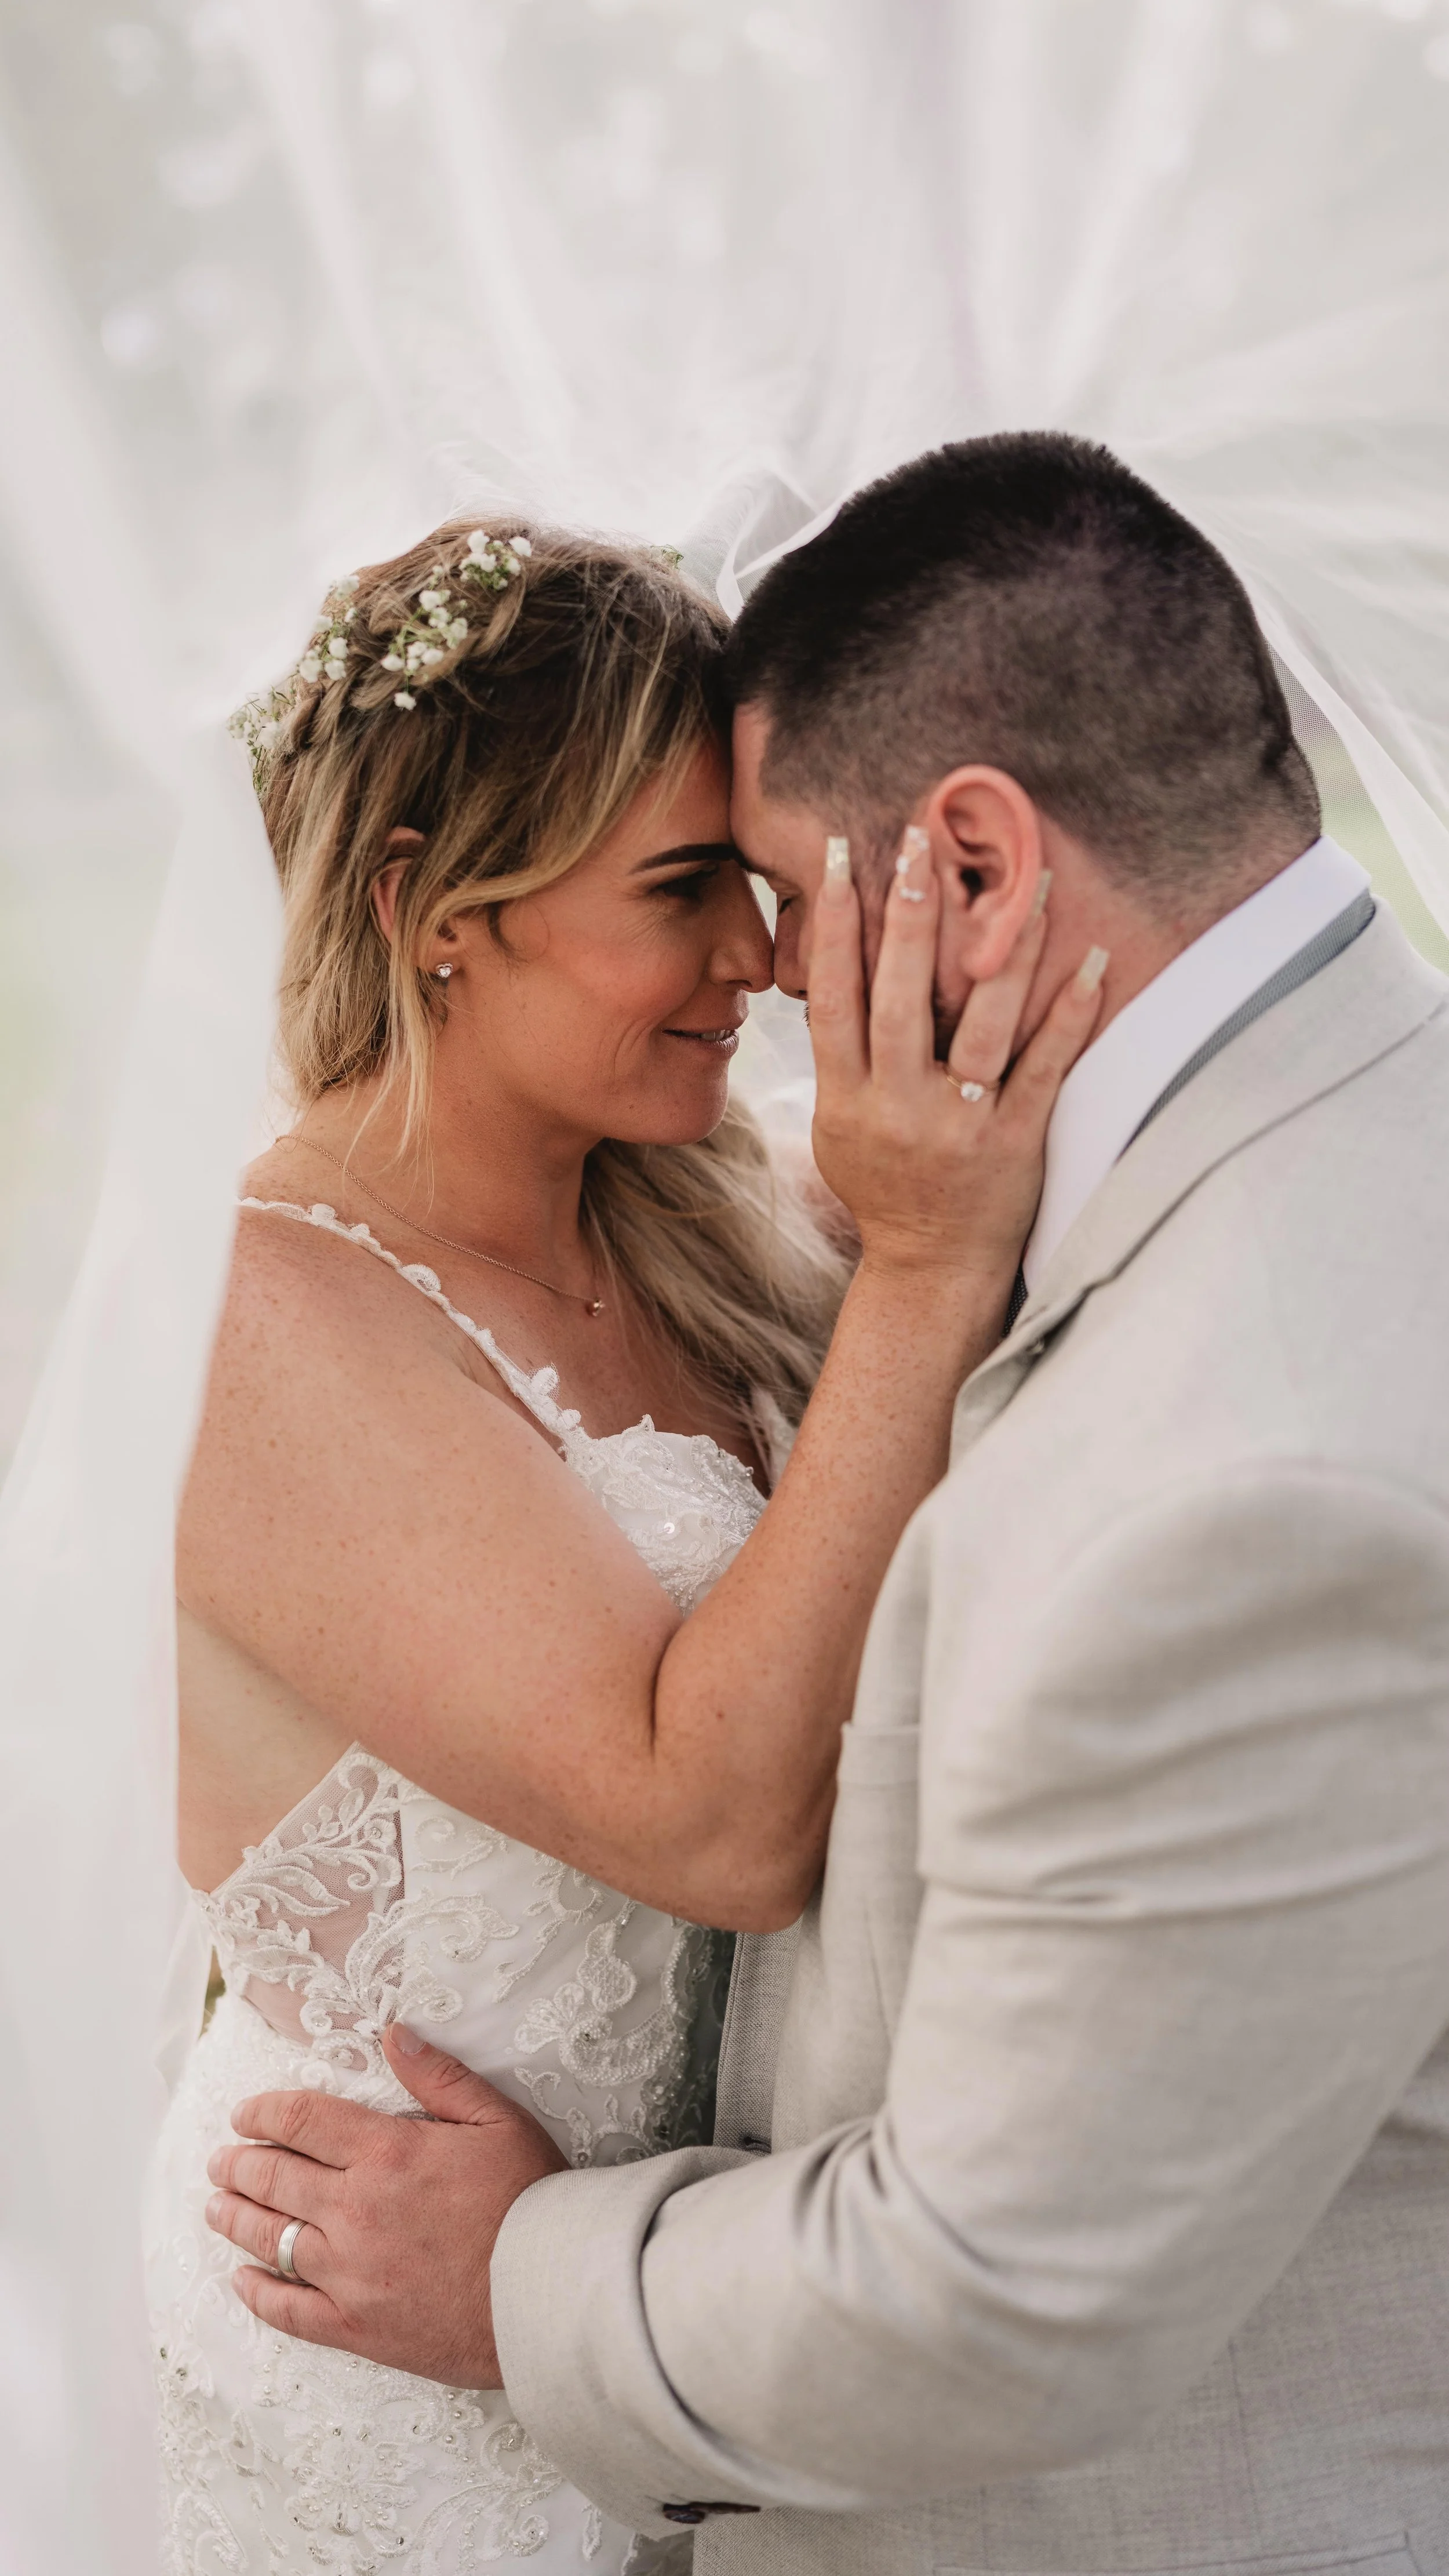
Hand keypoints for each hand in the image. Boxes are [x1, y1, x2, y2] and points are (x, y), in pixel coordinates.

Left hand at [204, 2024, 568, 2386]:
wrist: (549, 2294)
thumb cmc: (530, 2200)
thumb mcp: (497, 2119)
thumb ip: (439, 2076)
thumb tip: (393, 2033)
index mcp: (386, 2153)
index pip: (302, 2122)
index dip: (263, 2113)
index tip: (243, 2114)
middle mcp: (355, 2210)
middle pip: (275, 2178)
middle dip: (239, 2164)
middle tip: (220, 2160)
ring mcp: (349, 2273)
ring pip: (270, 2240)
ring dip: (235, 2218)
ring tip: (217, 2206)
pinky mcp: (355, 2327)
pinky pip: (288, 2310)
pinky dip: (257, 2293)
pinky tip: (241, 2279)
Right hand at [808, 837, 1104, 1284]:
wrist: (929, 1269)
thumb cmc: (884, 1184)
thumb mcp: (837, 1126)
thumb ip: (838, 1056)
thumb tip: (833, 969)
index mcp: (846, 1099)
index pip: (833, 996)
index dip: (834, 924)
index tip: (841, 854)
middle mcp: (897, 1108)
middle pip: (898, 997)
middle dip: (907, 913)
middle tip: (919, 839)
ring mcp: (957, 1126)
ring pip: (980, 1024)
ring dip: (1004, 948)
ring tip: (1025, 880)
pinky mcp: (1014, 1144)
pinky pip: (1045, 1068)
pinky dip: (1070, 1014)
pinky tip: (1092, 961)